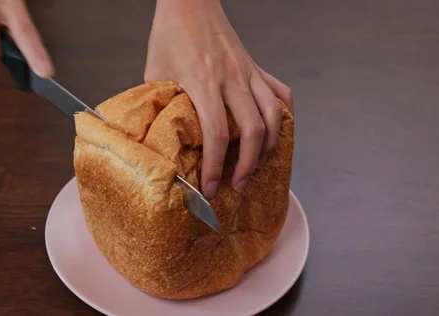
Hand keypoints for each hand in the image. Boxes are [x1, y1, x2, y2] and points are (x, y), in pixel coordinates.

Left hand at [144, 0, 292, 197]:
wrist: (190, 2)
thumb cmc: (170, 35)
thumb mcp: (155, 73)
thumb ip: (161, 105)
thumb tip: (161, 136)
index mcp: (203, 81)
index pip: (215, 134)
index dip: (214, 166)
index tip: (210, 187)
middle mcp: (232, 79)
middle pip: (252, 131)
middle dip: (248, 165)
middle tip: (237, 185)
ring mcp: (248, 72)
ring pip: (274, 116)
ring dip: (269, 147)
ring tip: (257, 166)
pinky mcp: (256, 67)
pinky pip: (280, 95)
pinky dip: (283, 118)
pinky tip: (275, 133)